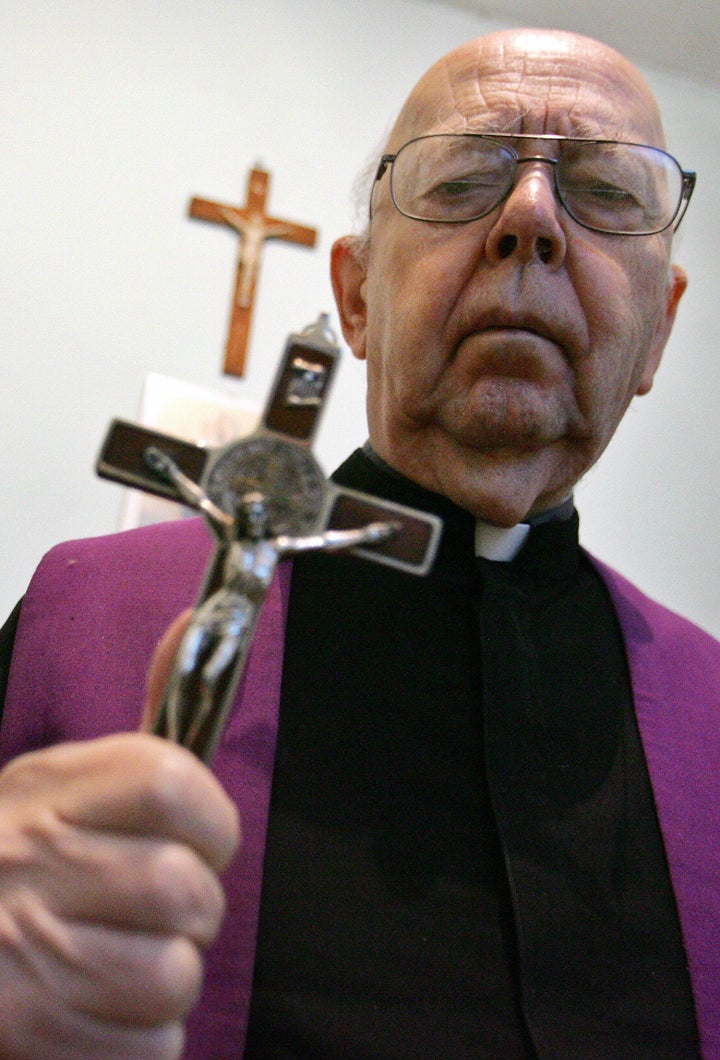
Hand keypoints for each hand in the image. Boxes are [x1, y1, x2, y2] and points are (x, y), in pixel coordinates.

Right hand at [0, 613, 239, 1058]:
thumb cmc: (16, 860)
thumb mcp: (68, 779)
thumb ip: (152, 714)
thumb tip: (202, 621)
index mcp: (49, 786)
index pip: (172, 781)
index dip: (211, 821)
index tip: (199, 837)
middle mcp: (27, 859)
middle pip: (186, 889)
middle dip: (193, 911)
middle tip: (153, 911)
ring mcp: (20, 951)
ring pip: (173, 975)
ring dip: (165, 979)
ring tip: (120, 961)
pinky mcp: (25, 1031)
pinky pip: (148, 1047)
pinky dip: (140, 1040)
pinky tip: (97, 1012)